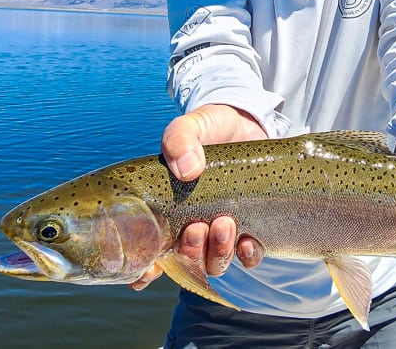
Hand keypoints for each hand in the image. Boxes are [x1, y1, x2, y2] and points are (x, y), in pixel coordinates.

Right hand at [130, 104, 267, 292]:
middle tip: (197, 227)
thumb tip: (188, 171)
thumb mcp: (191, 126)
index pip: (149, 254)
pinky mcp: (251, 226)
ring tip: (224, 223)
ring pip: (215, 262)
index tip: (148, 271)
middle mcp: (192, 226)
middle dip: (190, 251)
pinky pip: (249, 256)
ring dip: (217, 252)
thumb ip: (180, 140)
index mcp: (167, 211)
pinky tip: (248, 242)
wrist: (248, 121)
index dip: (144, 272)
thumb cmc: (210, 127)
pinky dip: (248, 255)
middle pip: (186, 261)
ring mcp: (222, 230)